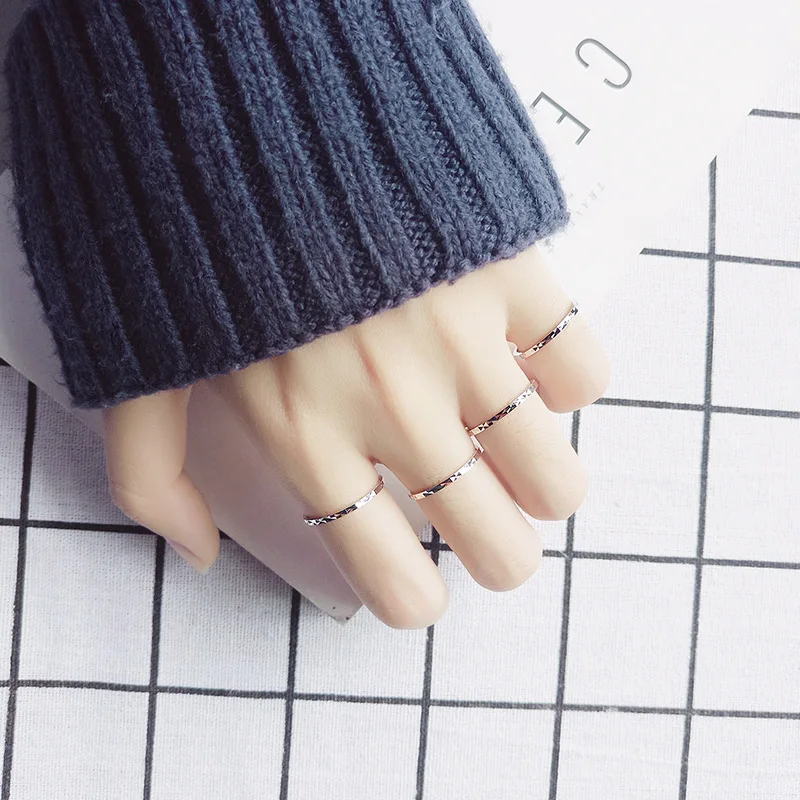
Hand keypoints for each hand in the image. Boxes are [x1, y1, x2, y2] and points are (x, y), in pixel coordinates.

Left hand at [103, 246, 608, 627]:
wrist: (253, 111)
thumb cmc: (196, 245)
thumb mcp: (145, 368)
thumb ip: (155, 477)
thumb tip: (203, 554)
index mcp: (309, 442)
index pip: (392, 575)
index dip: (417, 599)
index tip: (423, 587)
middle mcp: (395, 410)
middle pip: (499, 546)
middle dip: (499, 551)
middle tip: (486, 516)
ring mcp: (461, 344)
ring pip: (558, 478)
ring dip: (546, 483)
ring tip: (520, 452)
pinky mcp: (510, 275)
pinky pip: (583, 368)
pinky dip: (569, 380)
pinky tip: (530, 362)